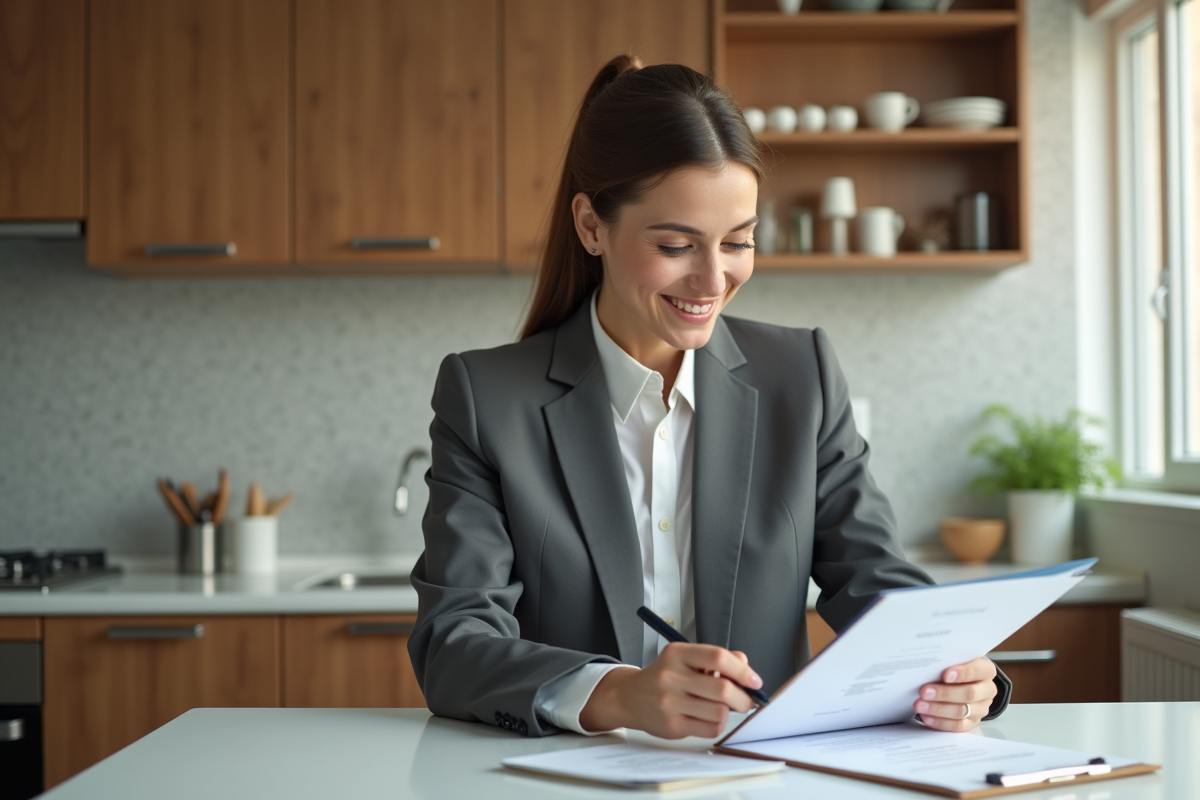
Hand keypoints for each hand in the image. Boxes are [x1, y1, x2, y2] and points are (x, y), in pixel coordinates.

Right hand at [579, 643, 762, 738]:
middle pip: (722, 688)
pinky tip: (709, 717)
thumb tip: (745, 665)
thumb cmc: (663, 676)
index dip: (742, 670)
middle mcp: (671, 676)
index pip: (717, 657)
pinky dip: (718, 724)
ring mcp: (670, 702)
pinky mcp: (672, 725)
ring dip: (730, 712)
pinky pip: (710, 728)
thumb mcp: (685, 658)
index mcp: (677, 654)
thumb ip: (716, 658)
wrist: (630, 697)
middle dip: (743, 697)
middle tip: (747, 700)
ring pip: (719, 712)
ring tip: (723, 707)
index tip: (754, 680)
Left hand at [913, 657, 997, 731]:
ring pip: (962, 712)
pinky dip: (940, 722)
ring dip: (938, 709)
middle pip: (969, 694)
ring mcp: (981, 708)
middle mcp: (987, 690)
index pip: (978, 671)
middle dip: (944, 693)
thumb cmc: (955, 666)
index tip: (945, 675)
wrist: (962, 681)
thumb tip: (927, 666)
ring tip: (920, 705)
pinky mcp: (972, 722)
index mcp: (986, 670)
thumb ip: (947, 661)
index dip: (963, 673)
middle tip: (924, 692)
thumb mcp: (954, 660)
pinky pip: (957, 726)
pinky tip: (926, 717)